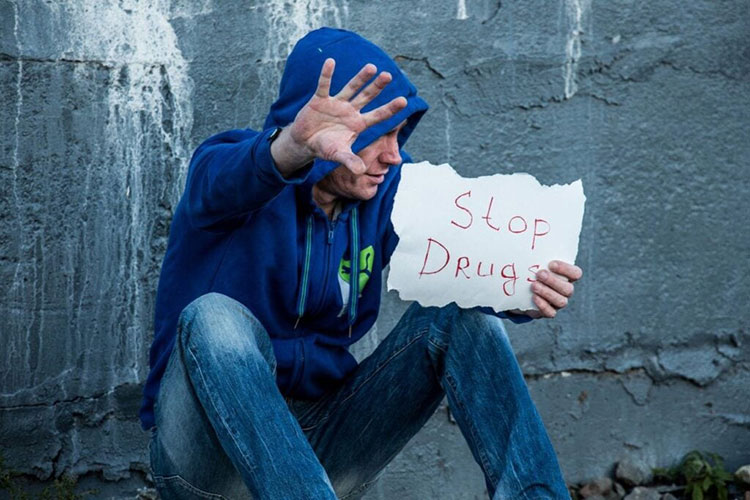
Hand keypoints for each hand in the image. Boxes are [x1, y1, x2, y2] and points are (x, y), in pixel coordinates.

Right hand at [271, 58, 406, 176]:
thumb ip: (350, 161)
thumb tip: (362, 172)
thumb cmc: (326, 148)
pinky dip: (326, 75)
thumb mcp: (338, 155)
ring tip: (372, 67)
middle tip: (388, 76)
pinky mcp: (320, 100)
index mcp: (358, 124)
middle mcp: (350, 111)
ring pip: (351, 88)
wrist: (305, 142)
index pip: (378, 116)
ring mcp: (336, 103)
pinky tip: (330, 62)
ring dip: (360, 78)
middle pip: (367, 97)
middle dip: (377, 87)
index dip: (390, 109)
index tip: (404, 101)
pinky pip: (324, 85)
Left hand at [514, 260, 582, 318]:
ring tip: (533, 285)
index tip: (550, 264)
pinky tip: (534, 298)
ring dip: (547, 293)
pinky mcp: (549, 312)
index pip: (576, 273)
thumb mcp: (536, 263)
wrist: (524, 292)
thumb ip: (538, 255)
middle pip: (568, 289)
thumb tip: (527, 236)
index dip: (566, 269)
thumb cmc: (533, 273)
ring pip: (561, 301)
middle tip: (539, 274)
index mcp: (567, 277)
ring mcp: (558, 302)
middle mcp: (566, 290)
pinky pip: (551, 313)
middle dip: (553, 281)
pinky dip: (543, 305)